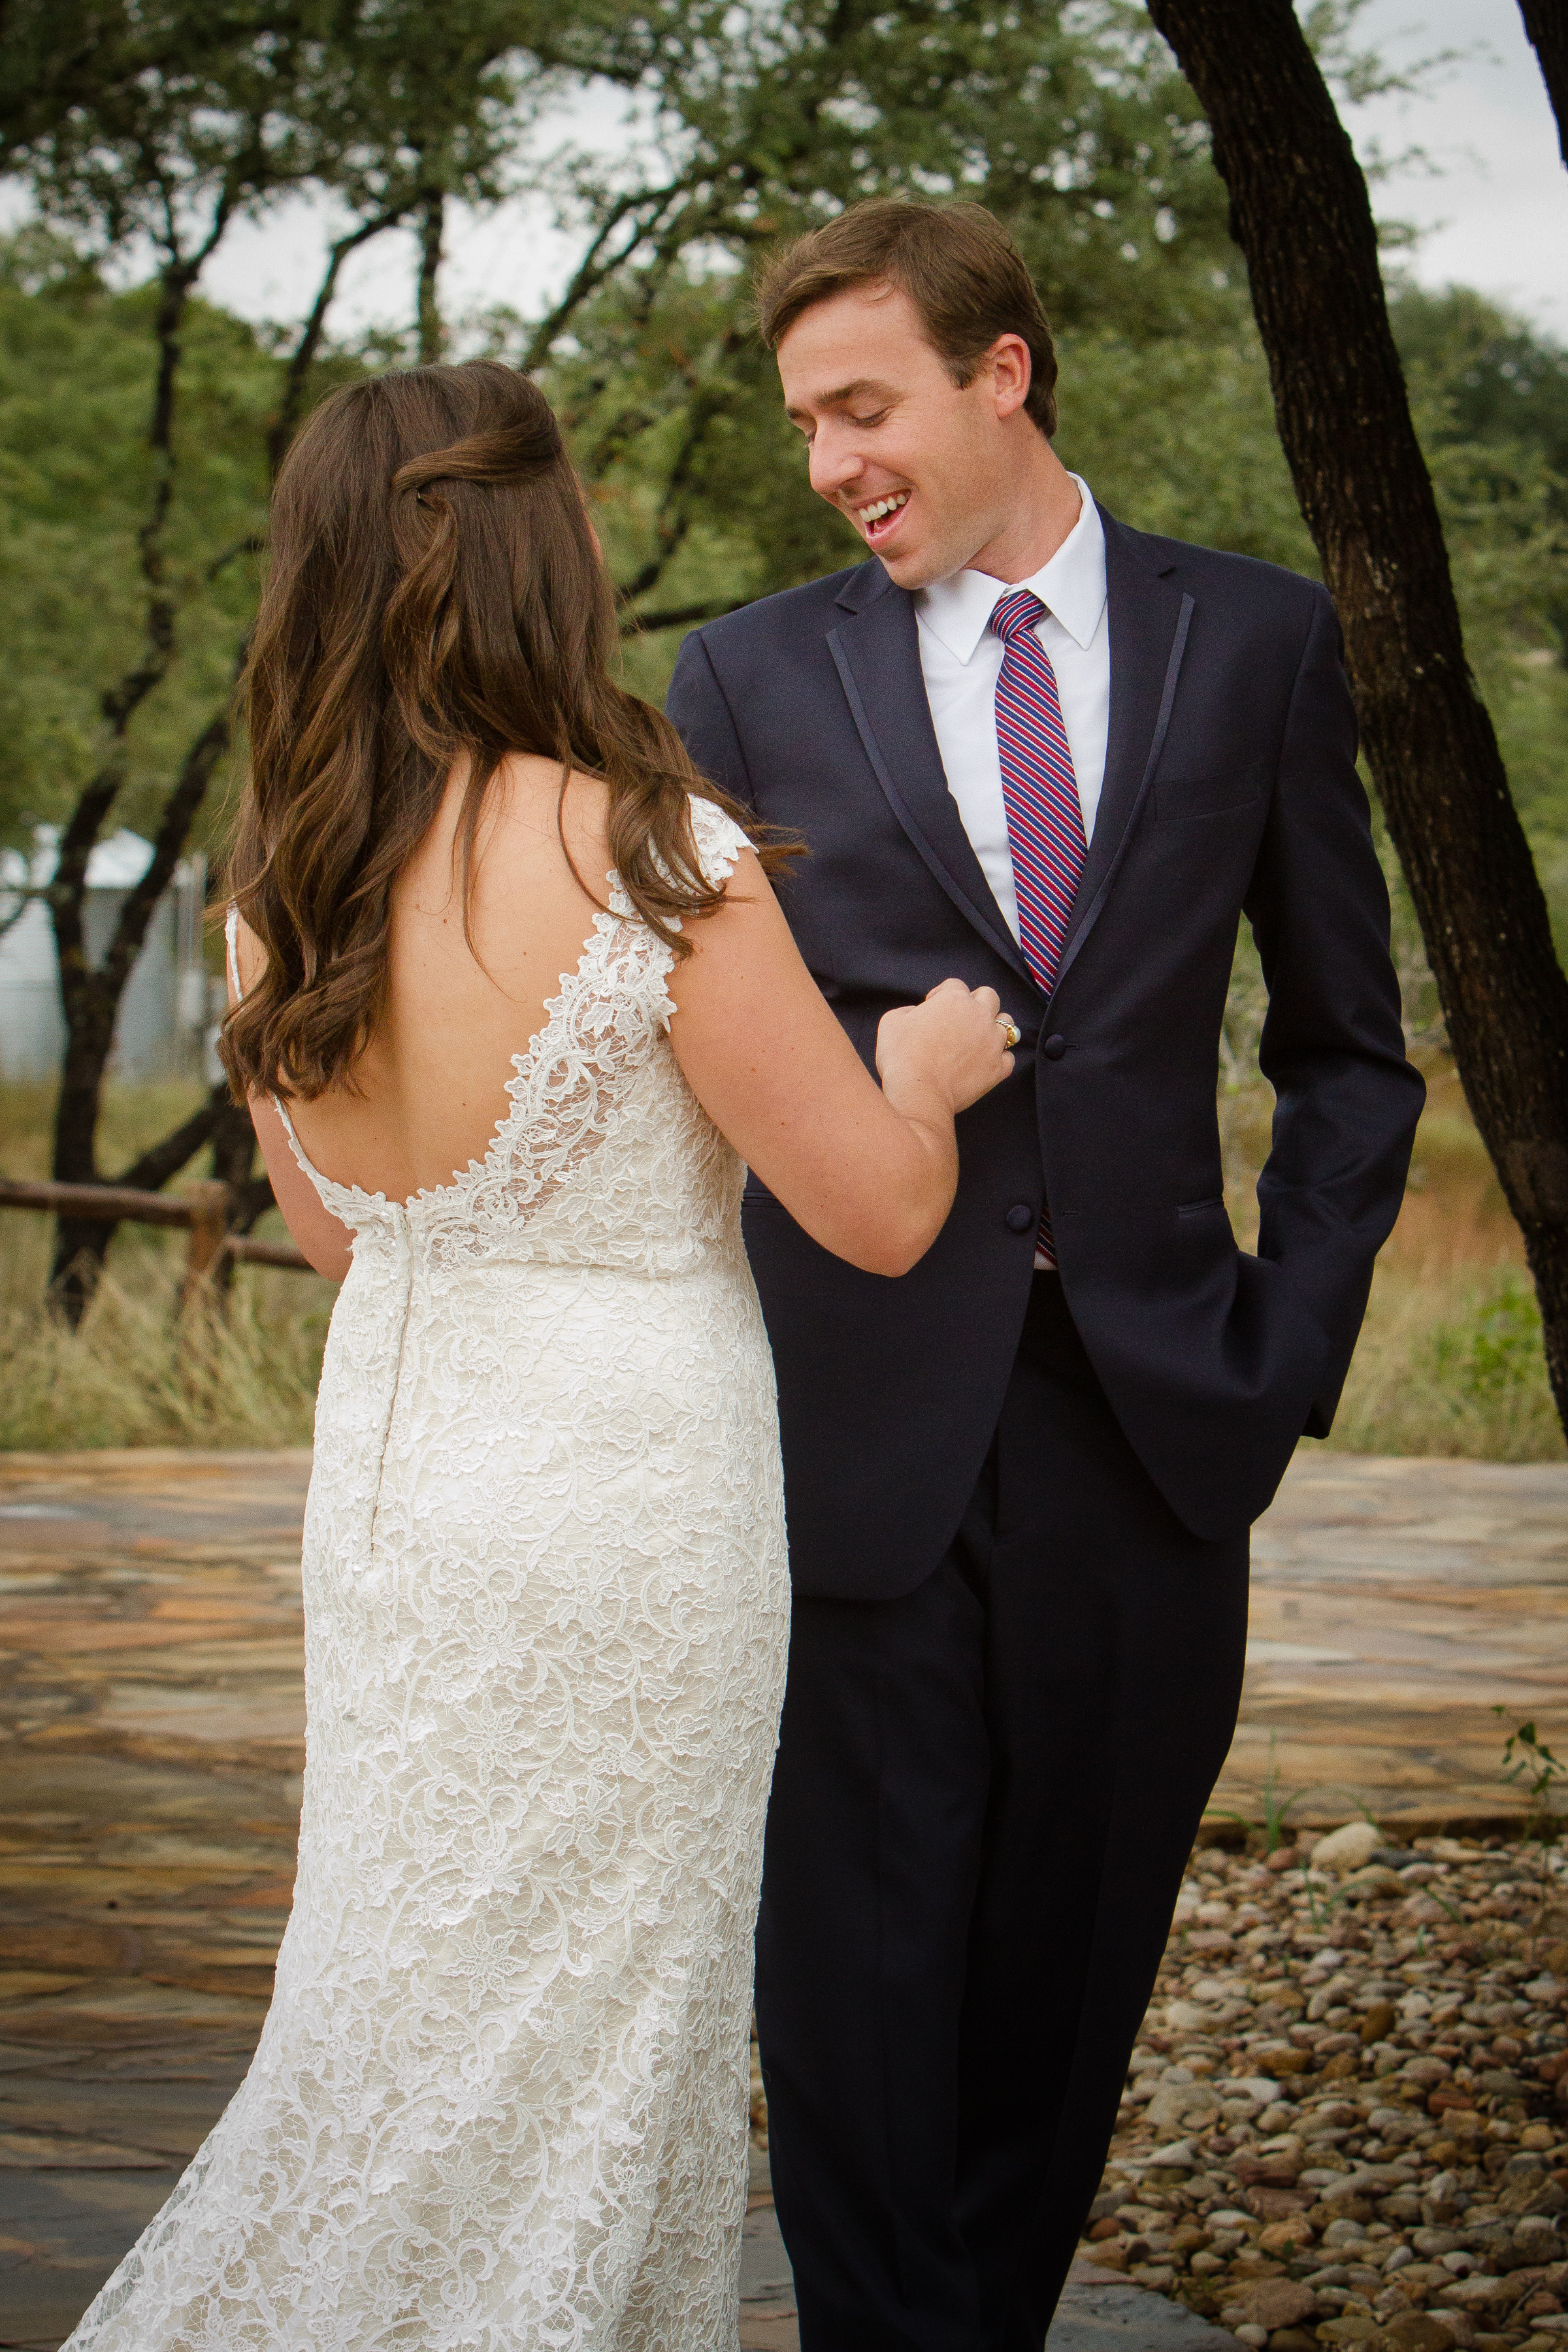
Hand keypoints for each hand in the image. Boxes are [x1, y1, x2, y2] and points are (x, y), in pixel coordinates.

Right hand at [875, 979, 1015, 1114]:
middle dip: (977, 1003)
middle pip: (990, 996)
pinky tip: (985, 1063)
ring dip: (993, 1028)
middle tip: (961, 1019)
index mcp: (954, 999)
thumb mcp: (892, 1021)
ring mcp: (993, 1042)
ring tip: (978, 1040)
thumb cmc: (902, 1056)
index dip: (942, 995)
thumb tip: (918, 1014)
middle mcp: (979, 1015)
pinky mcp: (998, 1068)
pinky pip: (1009, 1057)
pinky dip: (999, 1058)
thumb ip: (909, 1010)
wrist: (918, 1092)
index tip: (933, 1009)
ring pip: (1007, 1025)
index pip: (955, 985)